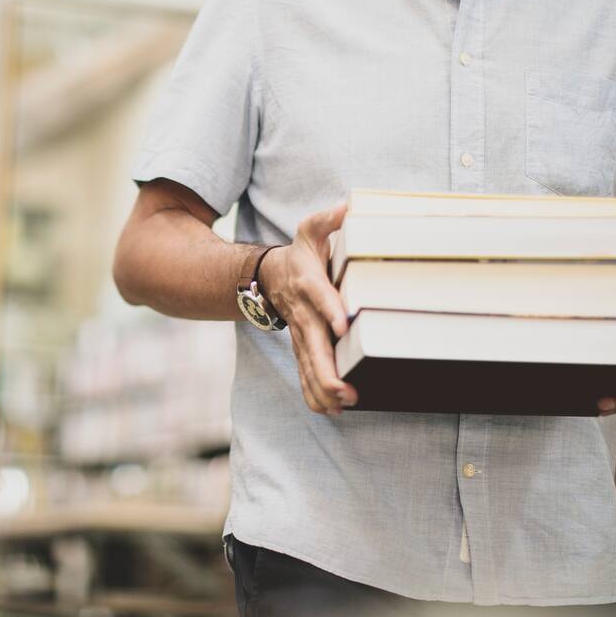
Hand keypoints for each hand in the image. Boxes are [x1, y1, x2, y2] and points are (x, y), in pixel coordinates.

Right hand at [260, 203, 356, 416]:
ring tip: (343, 405)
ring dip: (323, 389)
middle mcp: (303, 314)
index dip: (329, 308)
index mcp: (308, 283)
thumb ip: (329, 219)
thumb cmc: (299, 254)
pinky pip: (305, 375)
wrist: (267, 277)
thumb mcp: (311, 230)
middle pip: (313, 345)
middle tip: (346, 389)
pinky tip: (332, 410)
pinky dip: (315, 395)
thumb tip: (348, 206)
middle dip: (327, 370)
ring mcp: (300, 335)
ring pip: (308, 366)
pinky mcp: (301, 348)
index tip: (343, 324)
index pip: (319, 296)